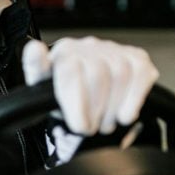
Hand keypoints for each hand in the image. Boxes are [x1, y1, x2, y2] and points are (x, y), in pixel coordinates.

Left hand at [22, 37, 158, 135]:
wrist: (84, 97)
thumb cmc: (63, 94)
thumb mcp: (42, 87)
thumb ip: (36, 69)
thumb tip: (34, 49)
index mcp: (64, 51)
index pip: (70, 70)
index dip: (76, 102)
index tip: (79, 125)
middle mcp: (89, 46)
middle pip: (97, 74)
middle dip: (95, 108)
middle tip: (90, 128)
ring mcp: (114, 51)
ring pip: (120, 74)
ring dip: (114, 107)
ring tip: (105, 124)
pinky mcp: (136, 58)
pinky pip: (141, 73)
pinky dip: (135, 98)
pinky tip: (125, 115)